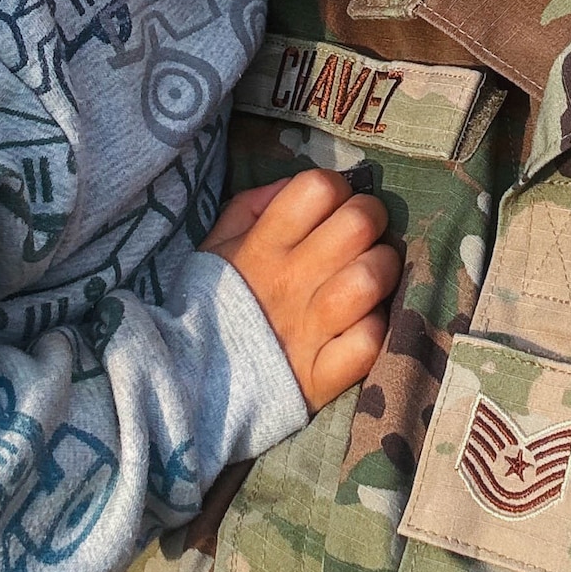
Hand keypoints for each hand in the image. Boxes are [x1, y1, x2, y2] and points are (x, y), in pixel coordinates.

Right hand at [203, 169, 399, 410]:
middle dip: (371, 218)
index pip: (317, 188)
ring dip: (382, 270)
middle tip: (362, 235)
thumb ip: (248, 207)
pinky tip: (361, 325)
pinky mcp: (322, 376)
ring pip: (370, 279)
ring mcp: (309, 330)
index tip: (334, 204)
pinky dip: (373, 330)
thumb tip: (291, 184)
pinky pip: (368, 341)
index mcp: (263, 245)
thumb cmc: (209, 306)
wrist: (187, 386)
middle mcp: (290, 281)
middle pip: (358, 224)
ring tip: (370, 277)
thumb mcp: (214, 247)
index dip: (336, 187)